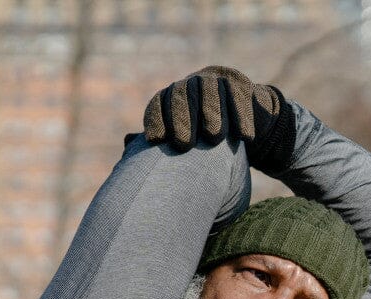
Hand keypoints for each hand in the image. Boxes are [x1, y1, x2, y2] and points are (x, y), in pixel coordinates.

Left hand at [143, 65, 295, 171]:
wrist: (242, 118)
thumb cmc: (204, 134)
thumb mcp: (184, 138)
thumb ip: (159, 140)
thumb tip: (127, 143)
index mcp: (171, 98)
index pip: (158, 103)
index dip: (155, 119)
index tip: (155, 141)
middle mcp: (189, 85)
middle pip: (181, 95)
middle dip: (181, 118)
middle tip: (184, 145)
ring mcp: (214, 81)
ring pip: (209, 90)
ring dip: (211, 113)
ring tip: (214, 138)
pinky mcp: (239, 84)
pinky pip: (238, 96)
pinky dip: (240, 115)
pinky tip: (243, 137)